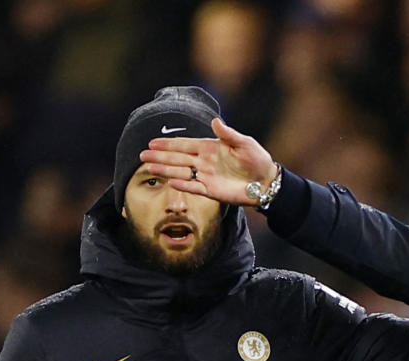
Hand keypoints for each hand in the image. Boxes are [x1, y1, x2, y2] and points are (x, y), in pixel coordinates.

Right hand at [140, 118, 277, 205]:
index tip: (152, 143)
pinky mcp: (211, 191)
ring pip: (181, 172)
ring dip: (165, 171)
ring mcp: (206, 176)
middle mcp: (204, 162)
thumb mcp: (244, 143)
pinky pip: (194, 187)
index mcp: (209, 148)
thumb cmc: (257, 159)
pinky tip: (171, 182)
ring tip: (149, 169)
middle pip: (177, 159)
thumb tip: (215, 121)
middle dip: (160, 157)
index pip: (184, 145)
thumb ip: (228, 134)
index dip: (168, 144)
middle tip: (142, 156)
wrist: (266, 182)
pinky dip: (183, 185)